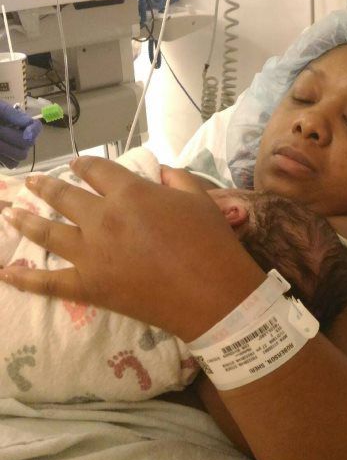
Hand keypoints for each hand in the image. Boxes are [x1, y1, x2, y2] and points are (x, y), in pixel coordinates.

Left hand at [0, 101, 41, 167]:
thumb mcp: (0, 110)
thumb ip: (14, 116)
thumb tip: (30, 125)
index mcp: (21, 123)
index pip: (37, 127)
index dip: (33, 130)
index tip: (25, 132)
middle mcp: (22, 138)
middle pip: (28, 143)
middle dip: (10, 136)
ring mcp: (15, 151)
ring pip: (20, 156)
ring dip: (4, 147)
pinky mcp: (6, 161)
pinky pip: (10, 163)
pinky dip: (1, 157)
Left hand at [0, 155, 263, 339]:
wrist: (213, 295)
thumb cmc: (212, 244)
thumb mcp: (201, 199)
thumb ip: (176, 178)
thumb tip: (161, 170)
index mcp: (130, 192)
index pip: (97, 170)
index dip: (85, 165)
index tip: (78, 164)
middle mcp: (103, 217)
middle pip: (64, 195)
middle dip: (46, 185)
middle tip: (32, 181)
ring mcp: (91, 253)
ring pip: (48, 231)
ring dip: (26, 219)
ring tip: (10, 212)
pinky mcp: (90, 286)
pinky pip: (49, 282)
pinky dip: (24, 280)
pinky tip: (5, 273)